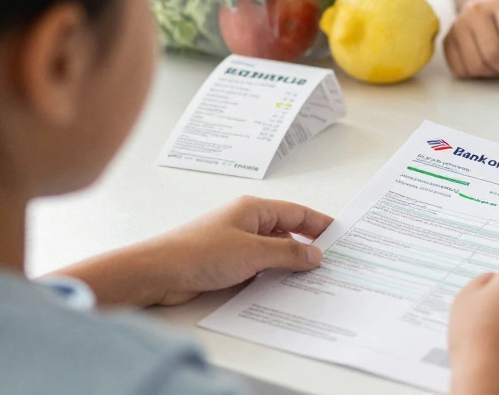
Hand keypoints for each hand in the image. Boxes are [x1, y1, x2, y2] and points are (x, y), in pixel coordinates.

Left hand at [57, 196, 332, 306]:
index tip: (340, 235)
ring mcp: (236, 244)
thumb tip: (315, 255)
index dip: (320, 224)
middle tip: (331, 263)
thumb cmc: (198, 252)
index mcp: (254, 209)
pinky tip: (283, 288)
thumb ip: (287, 254)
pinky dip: (272, 276)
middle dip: (308, 248)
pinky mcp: (227, 264)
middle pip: (287, 233)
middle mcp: (246, 223)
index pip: (297, 213)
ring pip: (273, 253)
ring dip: (289, 265)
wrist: (158, 273)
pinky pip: (259, 268)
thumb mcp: (252, 252)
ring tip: (311, 280)